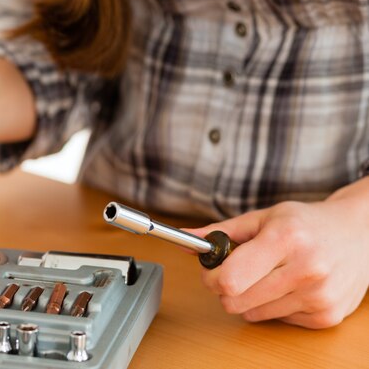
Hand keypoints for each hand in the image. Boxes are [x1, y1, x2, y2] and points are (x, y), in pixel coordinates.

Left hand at [188, 179, 368, 328]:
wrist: (358, 234)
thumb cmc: (305, 223)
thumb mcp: (263, 217)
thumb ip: (222, 231)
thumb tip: (187, 240)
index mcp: (285, 239)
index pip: (230, 279)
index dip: (211, 277)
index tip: (211, 269)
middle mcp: (306, 269)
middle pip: (235, 302)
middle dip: (225, 289)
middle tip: (235, 272)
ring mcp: (319, 296)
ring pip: (252, 314)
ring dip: (250, 298)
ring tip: (268, 275)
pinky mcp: (327, 316)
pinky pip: (276, 320)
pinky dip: (274, 306)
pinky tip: (289, 286)